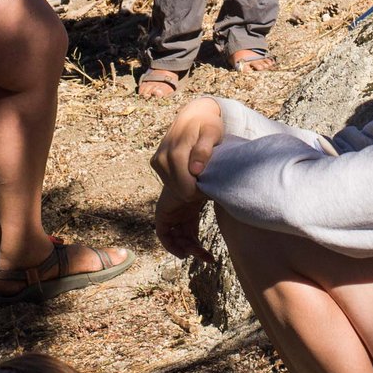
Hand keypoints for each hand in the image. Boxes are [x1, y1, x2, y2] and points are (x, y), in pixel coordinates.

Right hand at [149, 98, 224, 256]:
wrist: (197, 116)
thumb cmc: (208, 124)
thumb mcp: (211, 132)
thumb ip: (203, 150)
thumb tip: (195, 170)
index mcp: (171, 157)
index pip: (182, 188)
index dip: (195, 199)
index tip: (208, 206)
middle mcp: (162, 168)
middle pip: (171, 208)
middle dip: (185, 233)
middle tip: (204, 254)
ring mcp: (164, 179)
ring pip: (167, 219)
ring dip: (182, 240)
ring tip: (203, 257)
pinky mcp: (170, 187)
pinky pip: (171, 215)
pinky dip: (182, 234)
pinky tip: (197, 249)